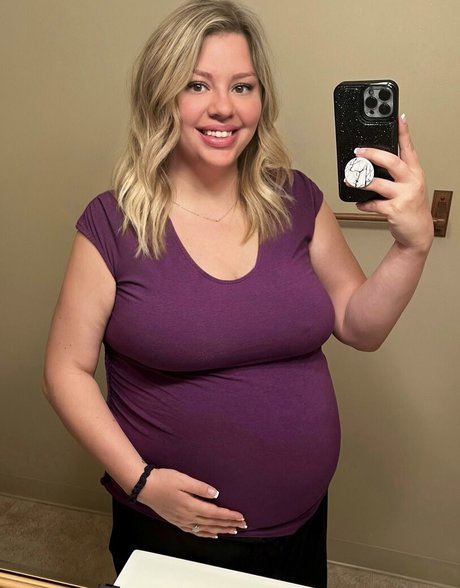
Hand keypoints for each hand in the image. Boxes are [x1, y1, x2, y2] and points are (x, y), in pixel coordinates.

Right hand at [137, 468, 246, 537]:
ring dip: (220, 530)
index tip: (241, 516)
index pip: (215, 513)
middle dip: (229, 524)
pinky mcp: (177, 521)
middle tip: (243, 525)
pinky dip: (206, 534)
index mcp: (191, 506)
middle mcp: (188, 517)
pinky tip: (212, 535)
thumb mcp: (183, 479)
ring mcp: (182, 521)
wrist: (144, 487)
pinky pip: (195, 532)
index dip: (229, 515)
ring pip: (205, 529)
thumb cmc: (163, 480)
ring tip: (232, 531)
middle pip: (213, 523)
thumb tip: (216, 494)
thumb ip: (200, 487)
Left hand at [353, 115, 433, 252]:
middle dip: (373, 154)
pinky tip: (360, 203)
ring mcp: (404, 196)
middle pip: (392, 162)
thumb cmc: (411, 207)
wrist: (418, 232)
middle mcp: (412, 181)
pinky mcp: (395, 210)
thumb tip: (373, 162)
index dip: (404, 132)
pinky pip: (374, 204)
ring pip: (378, 183)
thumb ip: (396, 174)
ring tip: (351, 179)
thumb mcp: (409, 186)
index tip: (399, 118)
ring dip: (361, 181)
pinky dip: (364, 204)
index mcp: (415, 172)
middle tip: (358, 151)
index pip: (409, 148)